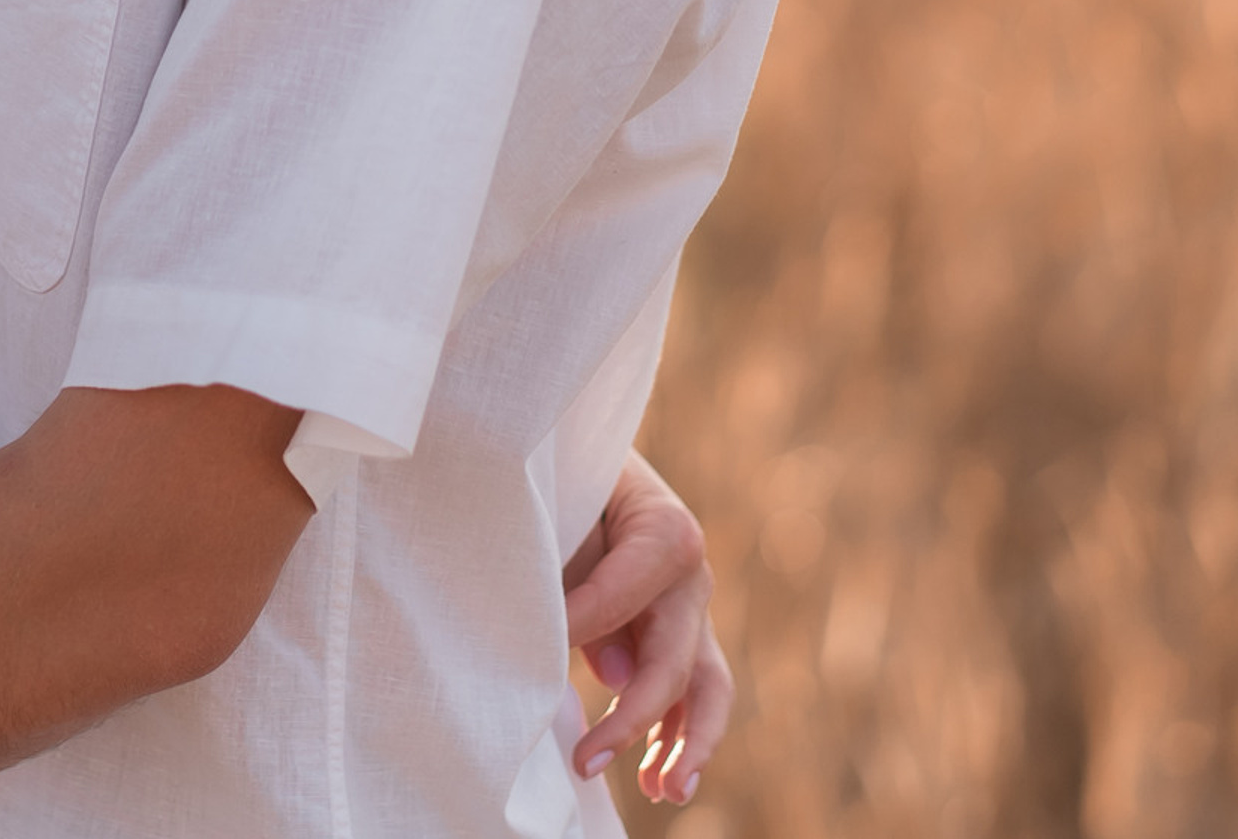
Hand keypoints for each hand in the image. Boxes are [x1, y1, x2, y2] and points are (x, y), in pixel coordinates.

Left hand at [563, 451, 730, 805]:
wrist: (583, 447)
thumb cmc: (566, 471)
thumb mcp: (566, 501)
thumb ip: (583, 575)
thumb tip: (614, 670)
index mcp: (668, 531)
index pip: (621, 596)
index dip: (577, 625)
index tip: (529, 650)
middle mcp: (692, 575)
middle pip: (677, 661)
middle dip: (633, 718)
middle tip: (586, 760)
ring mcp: (691, 607)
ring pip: (707, 687)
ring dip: (687, 744)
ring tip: (663, 791)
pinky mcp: (679, 631)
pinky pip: (692, 691)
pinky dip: (679, 734)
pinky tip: (661, 779)